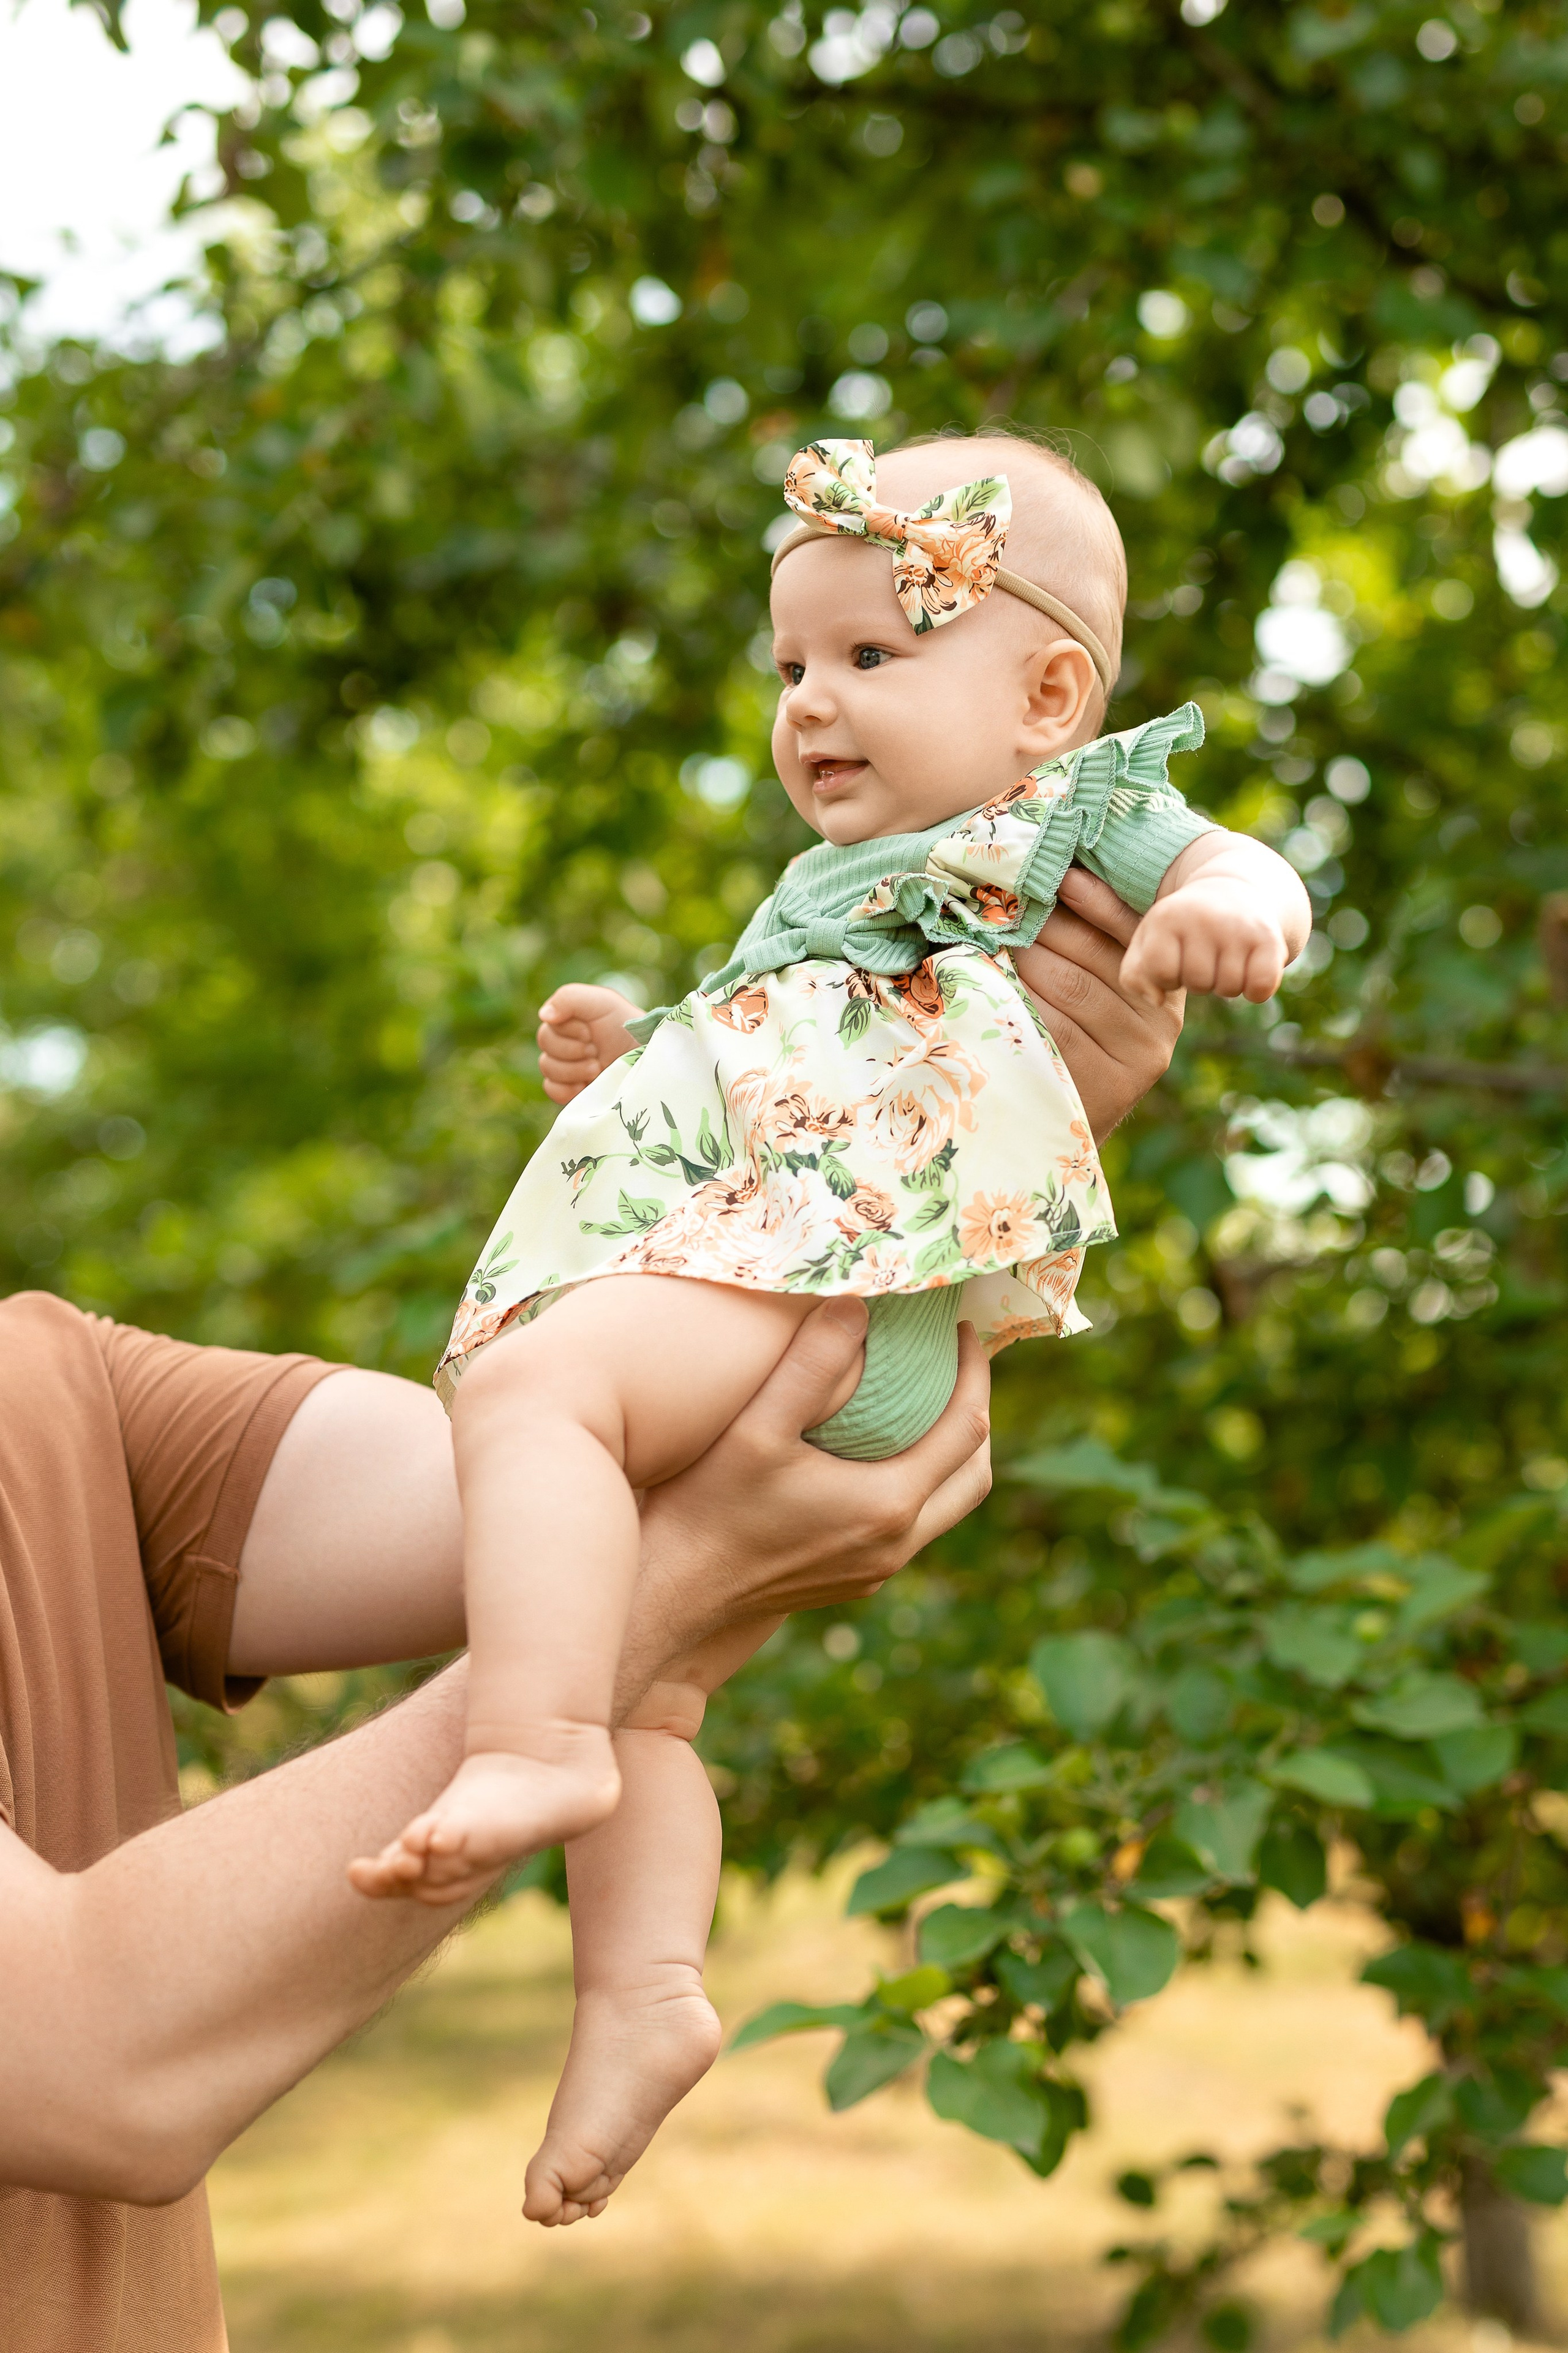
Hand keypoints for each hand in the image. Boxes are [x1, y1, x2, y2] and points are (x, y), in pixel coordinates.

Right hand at [538, 984, 641, 1104]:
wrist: (647, 1059)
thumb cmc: (627, 1027)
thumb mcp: (603, 1002)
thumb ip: (569, 998)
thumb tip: (544, 1015)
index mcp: (567, 1020)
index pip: (548, 1027)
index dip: (570, 1031)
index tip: (591, 1032)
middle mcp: (563, 1041)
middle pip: (545, 1045)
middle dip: (573, 1049)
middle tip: (596, 1051)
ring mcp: (566, 1067)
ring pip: (547, 1068)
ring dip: (574, 1069)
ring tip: (597, 1067)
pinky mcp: (570, 1089)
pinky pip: (552, 1090)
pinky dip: (566, 1088)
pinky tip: (585, 1085)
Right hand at [618, 1299, 990, 1714]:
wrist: (675, 1592)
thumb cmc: (710, 1508)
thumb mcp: (757, 1428)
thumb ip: (811, 1364)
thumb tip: (857, 1304)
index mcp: (888, 1504)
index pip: (966, 1429)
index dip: (974, 1373)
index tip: (962, 1328)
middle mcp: (896, 1544)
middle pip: (975, 1476)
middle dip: (977, 1416)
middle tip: (958, 1364)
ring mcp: (878, 1569)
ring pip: (948, 1508)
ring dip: (950, 1455)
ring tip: (926, 1403)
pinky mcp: (856, 1581)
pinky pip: (913, 1528)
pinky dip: (919, 1484)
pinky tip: (880, 1454)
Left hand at [1011, 867, 1184, 1141]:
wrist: (1065, 1123)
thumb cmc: (1070, 1044)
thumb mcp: (1093, 994)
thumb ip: (1088, 948)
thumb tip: (1053, 880)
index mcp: (1163, 984)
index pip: (1130, 929)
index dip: (1094, 900)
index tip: (1060, 875)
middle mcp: (1162, 1018)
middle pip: (1091, 955)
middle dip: (1043, 926)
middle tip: (1005, 907)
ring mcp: (1140, 1053)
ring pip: (1069, 986)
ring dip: (1024, 958)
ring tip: (993, 940)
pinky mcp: (1112, 1083)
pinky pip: (1054, 1028)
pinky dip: (1019, 1002)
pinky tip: (992, 986)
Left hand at [1120, 875, 1288, 1006]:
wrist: (1235, 889)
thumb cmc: (1184, 926)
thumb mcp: (1150, 940)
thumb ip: (1135, 974)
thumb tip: (1156, 1000)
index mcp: (1167, 917)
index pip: (1161, 973)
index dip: (1167, 977)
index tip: (1175, 961)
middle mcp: (1203, 918)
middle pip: (1197, 983)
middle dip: (1199, 980)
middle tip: (1205, 958)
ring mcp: (1238, 927)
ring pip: (1228, 988)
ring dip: (1226, 983)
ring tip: (1224, 958)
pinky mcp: (1269, 939)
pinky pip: (1260, 988)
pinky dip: (1256, 989)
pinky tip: (1250, 969)